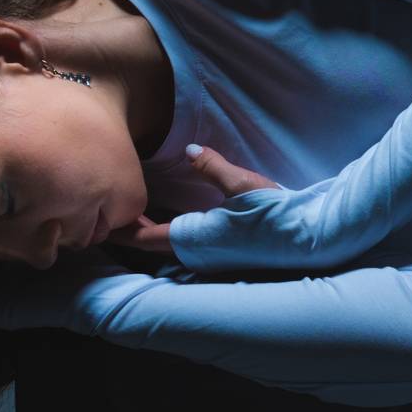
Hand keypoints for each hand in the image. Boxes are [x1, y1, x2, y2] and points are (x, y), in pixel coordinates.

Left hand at [104, 145, 283, 260]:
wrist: (312, 238)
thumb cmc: (276, 214)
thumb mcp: (242, 184)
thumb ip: (212, 168)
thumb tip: (190, 152)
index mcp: (193, 239)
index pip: (142, 237)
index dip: (119, 227)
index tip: (100, 216)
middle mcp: (197, 255)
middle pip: (152, 244)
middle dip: (132, 228)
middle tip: (113, 206)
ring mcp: (211, 259)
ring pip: (169, 246)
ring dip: (152, 231)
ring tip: (138, 209)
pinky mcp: (225, 256)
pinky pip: (186, 246)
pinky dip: (171, 232)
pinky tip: (175, 218)